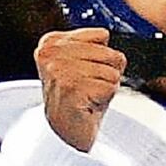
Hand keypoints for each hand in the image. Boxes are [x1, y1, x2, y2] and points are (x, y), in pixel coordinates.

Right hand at [35, 28, 126, 151]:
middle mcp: (51, 53)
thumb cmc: (78, 96)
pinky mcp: (71, 87)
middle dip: (106, 73)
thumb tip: (114, 50)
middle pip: (110, 53)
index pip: (102, 35)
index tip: (85, 72)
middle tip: (88, 87)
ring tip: (87, 96)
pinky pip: (109, 87)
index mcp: (52, 42)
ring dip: (105, 87)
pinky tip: (88, 104)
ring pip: (112, 71)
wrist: (67, 129)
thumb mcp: (84, 62)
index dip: (102, 57)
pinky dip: (104, 99)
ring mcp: (59, 70)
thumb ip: (96, 46)